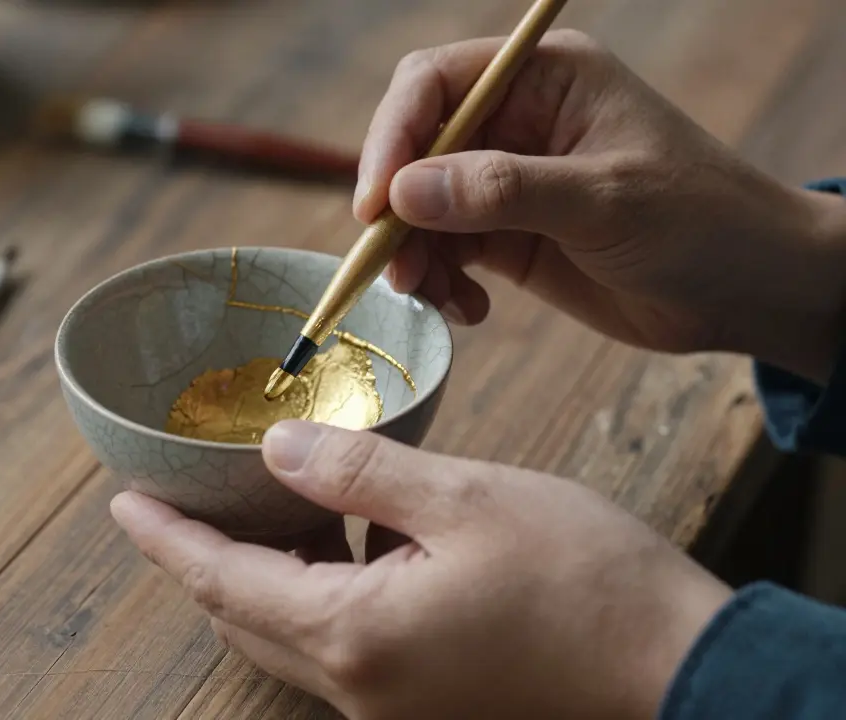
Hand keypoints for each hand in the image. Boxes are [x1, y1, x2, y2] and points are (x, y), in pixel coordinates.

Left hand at [111, 420, 732, 718]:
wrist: (679, 668)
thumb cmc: (584, 580)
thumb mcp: (465, 499)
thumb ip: (360, 472)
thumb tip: (279, 448)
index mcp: (354, 633)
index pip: (222, 582)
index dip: (167, 539)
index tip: (124, 503)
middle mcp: (359, 685)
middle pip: (242, 616)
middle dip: (202, 556)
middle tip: (180, 496)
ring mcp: (391, 702)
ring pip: (287, 635)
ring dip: (259, 574)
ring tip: (254, 504)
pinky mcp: (424, 700)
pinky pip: (338, 645)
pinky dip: (313, 592)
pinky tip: (335, 539)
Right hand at [357, 30, 845, 382]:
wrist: (748, 291)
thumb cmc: (701, 222)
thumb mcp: (604, 200)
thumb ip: (503, 191)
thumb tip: (403, 193)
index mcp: (545, 79)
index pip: (435, 85)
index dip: (393, 138)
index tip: (376, 205)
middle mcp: (518, 121)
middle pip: (415, 149)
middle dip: (395, 210)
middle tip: (395, 268)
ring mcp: (508, 181)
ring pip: (420, 209)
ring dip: (414, 257)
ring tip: (436, 299)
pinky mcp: (508, 235)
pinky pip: (445, 252)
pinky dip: (441, 284)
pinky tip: (469, 312)